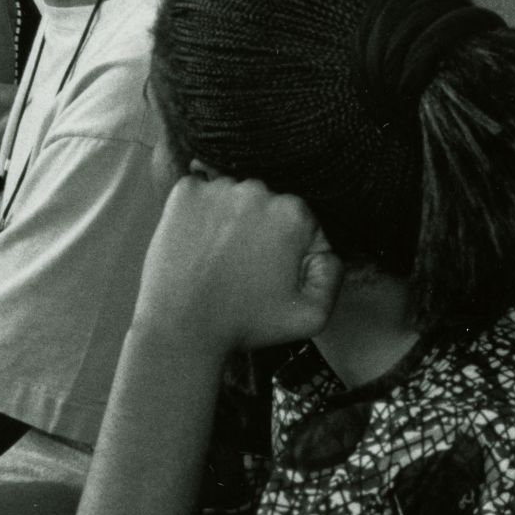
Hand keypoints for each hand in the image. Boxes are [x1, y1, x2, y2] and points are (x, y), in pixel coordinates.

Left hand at [134, 173, 339, 357]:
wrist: (182, 327)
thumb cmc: (246, 323)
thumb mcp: (311, 315)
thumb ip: (332, 276)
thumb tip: (327, 250)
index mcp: (294, 213)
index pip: (302, 221)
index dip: (290, 248)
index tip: (272, 270)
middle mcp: (258, 190)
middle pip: (268, 204)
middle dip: (262, 229)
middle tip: (244, 265)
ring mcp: (218, 187)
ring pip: (234, 196)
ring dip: (231, 217)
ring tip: (219, 255)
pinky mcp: (185, 191)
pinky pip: (201, 192)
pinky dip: (200, 210)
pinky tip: (198, 240)